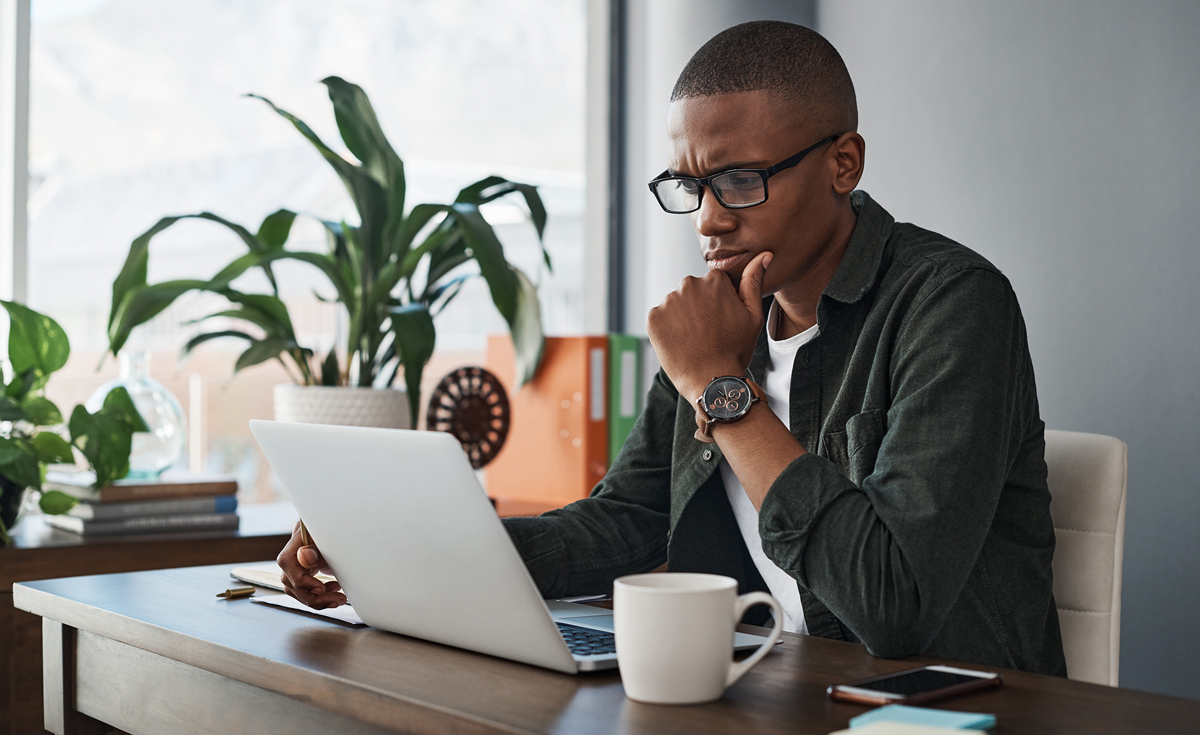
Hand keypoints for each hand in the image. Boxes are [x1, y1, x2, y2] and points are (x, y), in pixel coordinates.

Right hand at [277, 520, 345, 608]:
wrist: (351, 527)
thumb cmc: (344, 530)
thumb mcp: (336, 538)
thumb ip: (320, 548)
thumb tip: (304, 556)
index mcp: (300, 535)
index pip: (286, 561)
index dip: (301, 579)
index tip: (320, 588)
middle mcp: (295, 548)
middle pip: (289, 580)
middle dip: (312, 596)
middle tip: (336, 600)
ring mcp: (298, 559)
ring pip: (294, 588)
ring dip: (315, 599)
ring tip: (338, 598)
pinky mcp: (305, 569)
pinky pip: (303, 588)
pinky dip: (317, 595)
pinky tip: (333, 591)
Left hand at [647, 251, 772, 402]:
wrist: (711, 380)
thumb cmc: (735, 349)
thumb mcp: (752, 314)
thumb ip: (753, 281)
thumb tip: (764, 255)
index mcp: (714, 280)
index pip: (712, 285)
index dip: (717, 305)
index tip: (720, 323)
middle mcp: (689, 284)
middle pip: (691, 292)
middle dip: (697, 308)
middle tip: (707, 333)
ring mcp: (669, 301)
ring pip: (674, 306)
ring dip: (681, 319)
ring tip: (693, 340)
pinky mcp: (653, 317)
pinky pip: (659, 319)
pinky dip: (666, 330)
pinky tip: (679, 344)